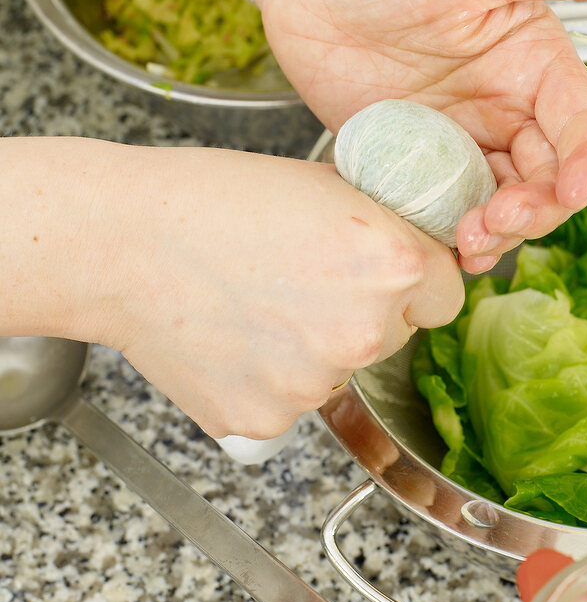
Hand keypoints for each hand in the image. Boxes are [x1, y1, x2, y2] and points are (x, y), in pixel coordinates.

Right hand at [2, 138, 462, 439]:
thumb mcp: (323, 183)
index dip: (414, 281)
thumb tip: (415, 246)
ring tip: (257, 303)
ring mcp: (315, 384)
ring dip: (316, 346)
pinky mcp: (267, 418)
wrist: (125, 243)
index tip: (386, 275)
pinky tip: (233, 336)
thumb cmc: (214, 199)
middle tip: (304, 280)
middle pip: (394, 335)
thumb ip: (384, 223)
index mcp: (392, 266)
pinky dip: (269, 375)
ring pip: (340, 369)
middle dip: (363, 312)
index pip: (446, 294)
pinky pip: (290, 399)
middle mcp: (365, 333)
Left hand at [260, 0, 586, 270]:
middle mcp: (506, 109)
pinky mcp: (415, 164)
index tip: (574, 189)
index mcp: (536, 64)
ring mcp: (460, 141)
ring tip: (468, 239)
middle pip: (549, 179)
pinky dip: (448, 234)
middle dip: (537, 209)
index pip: (585, 125)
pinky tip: (439, 244)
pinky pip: (444, 210)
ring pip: (502, 205)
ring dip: (498, 231)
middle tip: (499, 220)